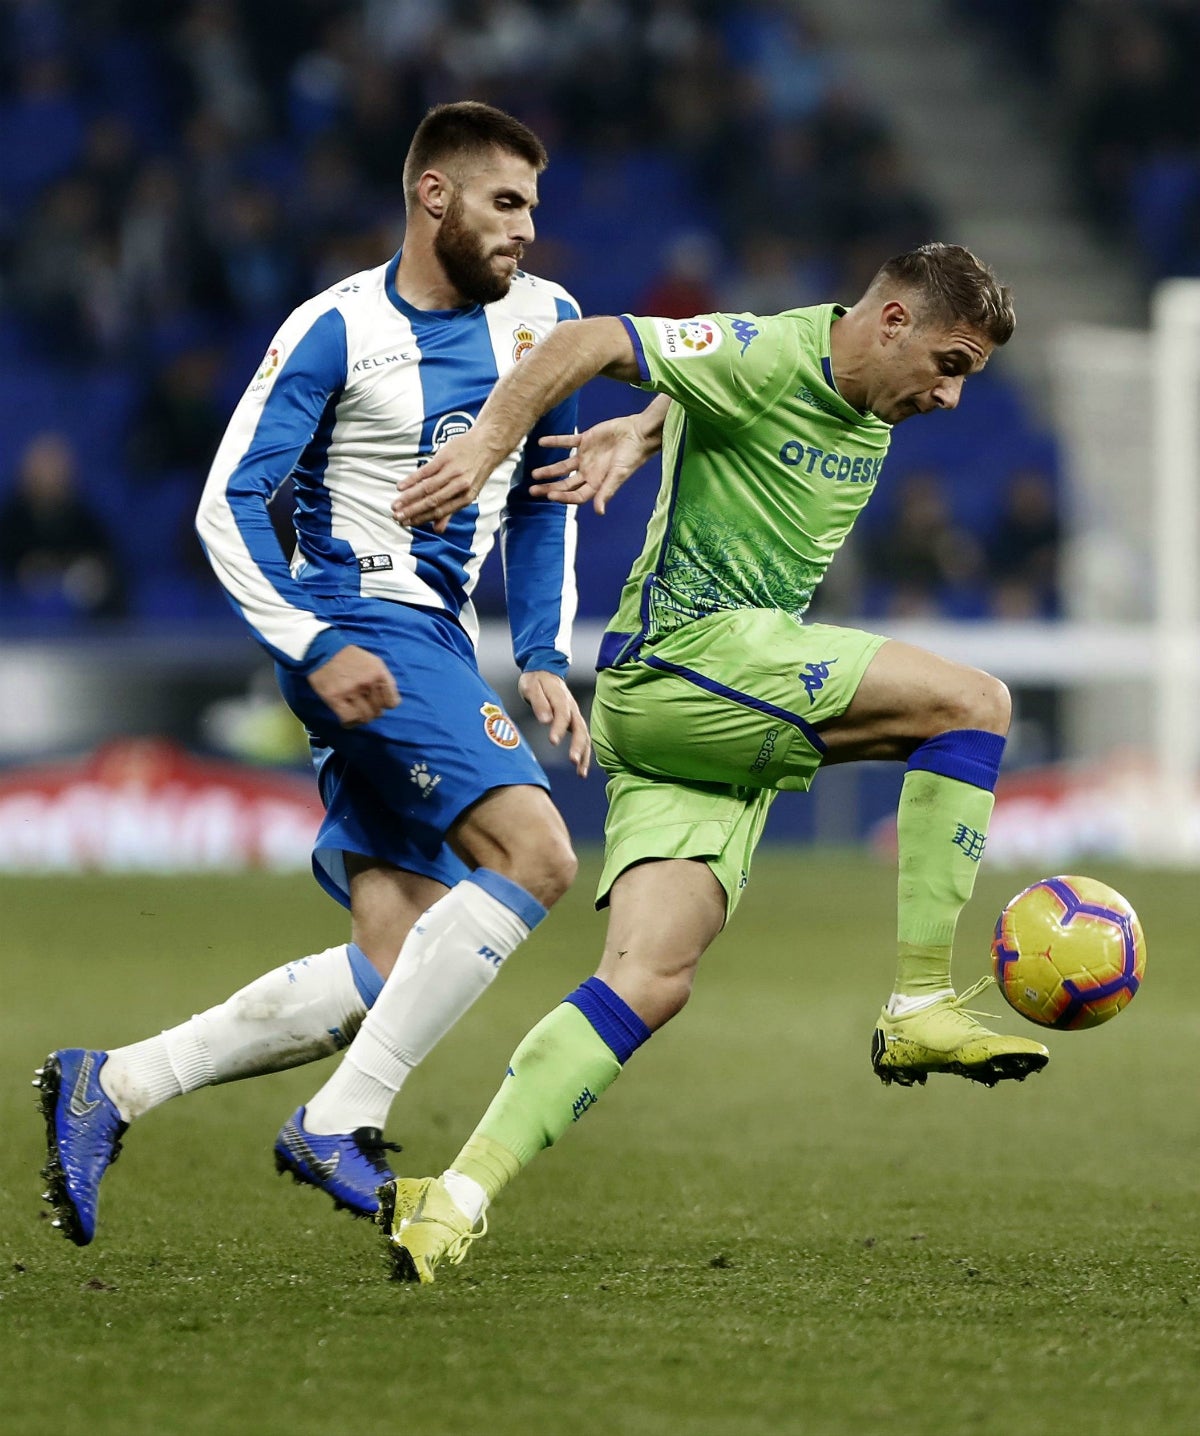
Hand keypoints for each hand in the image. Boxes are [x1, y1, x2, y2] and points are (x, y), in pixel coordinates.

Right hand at [308, 645, 399, 726]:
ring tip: (354, 712)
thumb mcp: (374, 662)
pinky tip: (346, 718)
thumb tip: (389, 702)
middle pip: (377, 712)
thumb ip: (384, 680)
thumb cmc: (350, 658)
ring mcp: (351, 691)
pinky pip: (349, 719)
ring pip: (364, 717)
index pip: (392, 703)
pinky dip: (349, 722)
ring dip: (360, 718)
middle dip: (371, 711)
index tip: (377, 702)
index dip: (385, 705)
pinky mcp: (335, 697)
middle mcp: (367, 682)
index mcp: (379, 673)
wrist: (324, 650)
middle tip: (362, 706)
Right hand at [392, 431, 497, 531]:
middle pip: (432, 501)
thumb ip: (451, 511)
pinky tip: (401, 487)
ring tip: (395, 505)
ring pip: (427, 488)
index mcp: (466, 498)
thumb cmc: (476, 470)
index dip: (422, 519)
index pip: (440, 511)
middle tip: (397, 517)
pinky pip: (425, 471)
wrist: (488, 443)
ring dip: (409, 498)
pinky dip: (412, 480)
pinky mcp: (445, 458)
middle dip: (413, 511)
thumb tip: (438, 530)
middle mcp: (460, 486)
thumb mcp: (468, 492)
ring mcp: (452, 471)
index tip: (407, 523)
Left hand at [518, 670, 590, 777]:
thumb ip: (538, 702)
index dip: (559, 728)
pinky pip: (583, 739)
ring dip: (584, 755)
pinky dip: (584, 754)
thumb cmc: (535, 680)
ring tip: (580, 773)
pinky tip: (581, 769)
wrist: (544, 670)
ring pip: (585, 736)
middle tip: (573, 762)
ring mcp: (575, 715)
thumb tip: (545, 720)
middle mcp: (572, 707)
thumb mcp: (531, 687)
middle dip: (578, 746)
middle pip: (580, 728)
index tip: (553, 742)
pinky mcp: (575, 722)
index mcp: (561, 697)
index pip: (562, 714)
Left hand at [529, 410, 661, 515]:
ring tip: (534, 474)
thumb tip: (599, 512)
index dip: (563, 497)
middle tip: (532, 490)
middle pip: (565, 483)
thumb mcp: (619, 475)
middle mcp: (588, 472)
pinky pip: (567, 441)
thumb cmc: (632, 457)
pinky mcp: (585, 440)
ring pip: (563, 466)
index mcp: (596, 483)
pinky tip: (541, 442)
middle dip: (549, 487)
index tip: (549, 495)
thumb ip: (607, 492)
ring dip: (549, 470)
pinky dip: (554, 441)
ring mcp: (586, 457)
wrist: (639, 433)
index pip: (576, 495)